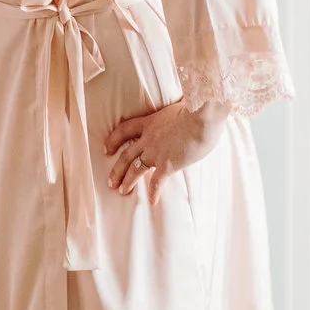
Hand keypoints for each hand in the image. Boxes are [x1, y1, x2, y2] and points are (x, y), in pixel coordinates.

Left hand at [104, 98, 230, 203]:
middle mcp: (148, 138)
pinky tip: (152, 201)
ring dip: (128, 181)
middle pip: (126, 155)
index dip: (113, 140)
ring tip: (123, 191)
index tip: (107, 149)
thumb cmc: (196, 108)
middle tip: (111, 182)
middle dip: (117, 170)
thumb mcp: (178, 107)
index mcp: (150, 122)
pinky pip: (157, 182)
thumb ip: (174, 115)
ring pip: (135, 169)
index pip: (125, 130)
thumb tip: (182, 114)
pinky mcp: (167, 164)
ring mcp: (156, 152)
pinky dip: (153, 192)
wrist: (202, 116)